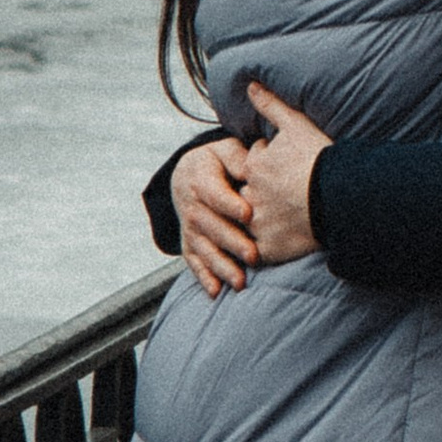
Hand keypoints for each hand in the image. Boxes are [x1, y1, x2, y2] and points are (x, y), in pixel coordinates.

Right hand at [172, 140, 257, 299]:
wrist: (187, 175)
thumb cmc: (217, 162)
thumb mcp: (225, 150)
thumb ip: (238, 157)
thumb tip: (252, 167)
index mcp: (200, 180)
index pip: (214, 194)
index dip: (229, 204)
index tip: (248, 214)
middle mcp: (191, 207)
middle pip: (211, 227)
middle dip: (232, 242)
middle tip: (253, 255)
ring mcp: (189, 228)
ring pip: (204, 249)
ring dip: (221, 266)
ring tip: (240, 281)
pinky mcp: (189, 243)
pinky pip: (194, 262)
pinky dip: (203, 278)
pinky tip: (216, 292)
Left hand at [238, 84, 332, 265]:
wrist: (341, 197)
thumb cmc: (321, 159)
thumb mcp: (296, 125)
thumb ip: (270, 105)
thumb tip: (250, 85)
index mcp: (254, 167)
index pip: (254, 166)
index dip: (270, 167)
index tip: (287, 172)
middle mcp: (249, 196)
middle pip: (248, 196)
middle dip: (261, 197)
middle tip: (287, 199)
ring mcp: (257, 225)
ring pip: (251, 224)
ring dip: (261, 223)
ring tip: (284, 222)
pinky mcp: (268, 249)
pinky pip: (260, 251)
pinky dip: (268, 248)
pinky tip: (285, 243)